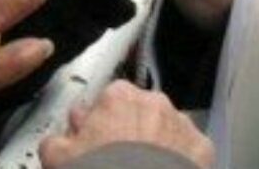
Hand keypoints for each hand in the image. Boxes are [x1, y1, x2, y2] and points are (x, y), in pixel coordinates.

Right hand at [40, 81, 213, 168]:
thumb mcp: (58, 158)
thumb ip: (57, 139)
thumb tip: (59, 139)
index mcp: (117, 96)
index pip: (107, 100)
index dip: (100, 122)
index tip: (96, 140)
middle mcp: (153, 102)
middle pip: (139, 112)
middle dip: (130, 131)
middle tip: (118, 159)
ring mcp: (180, 124)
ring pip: (166, 129)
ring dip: (156, 144)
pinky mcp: (201, 148)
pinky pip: (190, 150)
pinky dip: (180, 161)